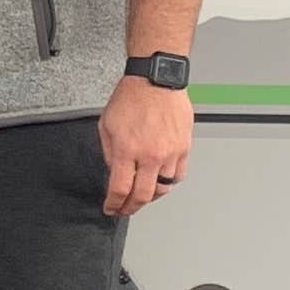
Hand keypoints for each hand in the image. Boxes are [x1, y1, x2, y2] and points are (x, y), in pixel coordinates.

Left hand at [100, 75, 191, 217]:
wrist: (156, 80)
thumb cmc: (131, 97)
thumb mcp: (106, 125)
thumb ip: (109, 152)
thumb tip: (114, 172)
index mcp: (126, 149)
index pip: (120, 189)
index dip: (114, 204)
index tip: (111, 208)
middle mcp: (149, 155)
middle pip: (142, 196)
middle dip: (131, 208)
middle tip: (125, 210)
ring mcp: (169, 153)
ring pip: (162, 188)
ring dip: (150, 196)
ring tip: (143, 195)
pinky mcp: (184, 148)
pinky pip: (178, 175)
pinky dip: (169, 181)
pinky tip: (161, 179)